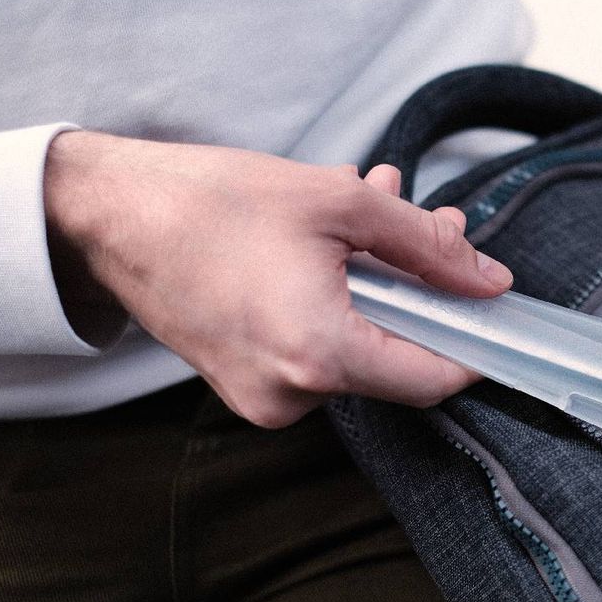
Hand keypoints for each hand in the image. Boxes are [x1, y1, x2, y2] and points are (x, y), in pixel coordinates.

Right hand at [44, 131, 511, 426]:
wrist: (110, 216)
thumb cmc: (210, 203)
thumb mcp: (339, 203)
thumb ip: (426, 245)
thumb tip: (488, 280)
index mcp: (318, 354)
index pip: (432, 380)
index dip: (473, 347)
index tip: (492, 312)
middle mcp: (291, 395)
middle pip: (397, 359)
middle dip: (423, 291)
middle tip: (431, 226)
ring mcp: (264, 397)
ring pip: (359, 349)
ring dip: (382, 284)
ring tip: (376, 213)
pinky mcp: (247, 384)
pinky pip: (318, 351)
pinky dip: (341, 302)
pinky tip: (336, 245)